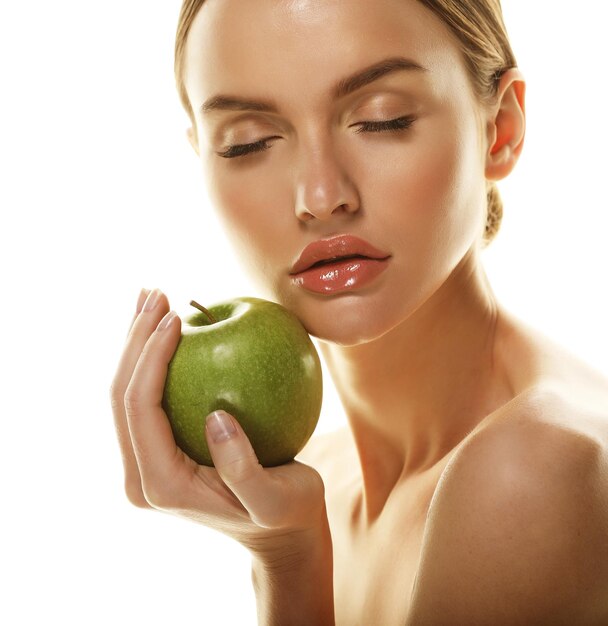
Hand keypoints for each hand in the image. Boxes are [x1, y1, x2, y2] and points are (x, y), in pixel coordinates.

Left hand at [110, 288, 328, 557]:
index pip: (140, 408)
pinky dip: (151, 358)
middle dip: (135, 339)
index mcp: (161, 484)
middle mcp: (141, 475)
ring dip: (136, 343)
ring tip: (150, 298)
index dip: (151, 356)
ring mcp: (145, 463)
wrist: (280, 534)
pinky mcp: (158, 451)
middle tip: (155, 292)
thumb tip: (216, 416)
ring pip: (126, 392)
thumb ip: (244, 471)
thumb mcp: (276, 500)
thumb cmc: (286, 513)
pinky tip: (164, 328)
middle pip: (121, 395)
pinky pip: (146, 397)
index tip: (177, 316)